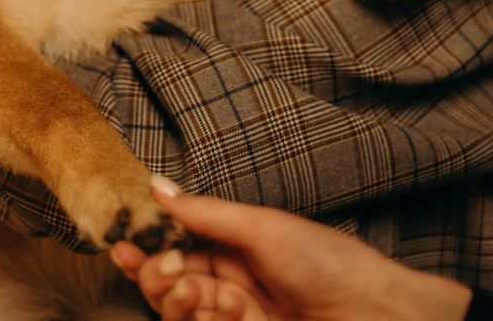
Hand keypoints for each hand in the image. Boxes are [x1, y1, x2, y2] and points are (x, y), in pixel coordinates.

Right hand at [110, 176, 472, 320]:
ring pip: (181, 314)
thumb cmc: (326, 260)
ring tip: (194, 291)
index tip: (121, 243)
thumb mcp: (259, 226)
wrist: (372, 312)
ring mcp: (237, 318)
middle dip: (157, 276)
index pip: (177, 246)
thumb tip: (157, 185)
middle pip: (171, 284)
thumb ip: (204, 214)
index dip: (147, 247)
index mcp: (234, 248)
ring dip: (177, 302)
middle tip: (161, 269)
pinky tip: (226, 311)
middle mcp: (231, 283)